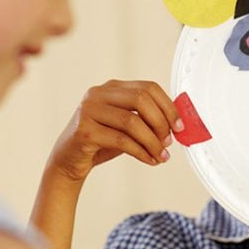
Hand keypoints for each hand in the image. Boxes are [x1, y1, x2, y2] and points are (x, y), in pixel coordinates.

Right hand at [47, 80, 181, 182]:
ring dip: (153, 142)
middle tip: (170, 141)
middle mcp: (98, 94)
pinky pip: (122, 140)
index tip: (179, 125)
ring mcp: (89, 110)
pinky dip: (141, 152)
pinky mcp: (84, 131)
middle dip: (161, 122)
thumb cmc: (102, 142)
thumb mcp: (127, 127)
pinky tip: (149, 160)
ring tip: (162, 155)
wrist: (68, 161)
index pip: (148, 87)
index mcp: (112, 87)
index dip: (168, 106)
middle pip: (141, 99)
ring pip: (132, 121)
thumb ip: (147, 120)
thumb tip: (177, 125)